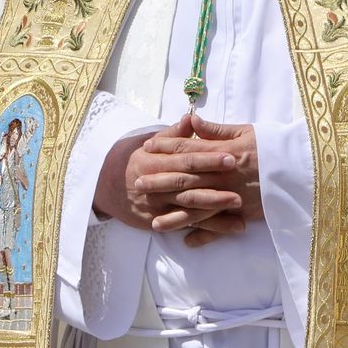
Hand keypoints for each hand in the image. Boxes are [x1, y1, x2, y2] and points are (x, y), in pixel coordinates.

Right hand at [93, 114, 244, 245]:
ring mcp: (157, 205)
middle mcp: (156, 183)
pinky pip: (186, 225)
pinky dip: (207, 229)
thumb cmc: (137, 161)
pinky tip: (229, 228)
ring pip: (188, 206)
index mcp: (155, 161)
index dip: (208, 157)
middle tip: (240, 180)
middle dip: (215, 184)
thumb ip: (174, 134)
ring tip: (239, 204)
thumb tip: (191, 118)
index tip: (230, 156)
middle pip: (188, 183)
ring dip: (214, 207)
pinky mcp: (160, 221)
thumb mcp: (151, 144)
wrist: (107, 186)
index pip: (185, 158)